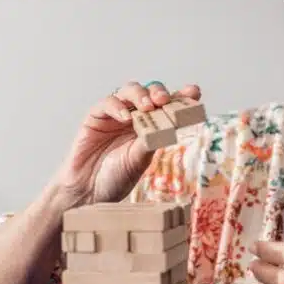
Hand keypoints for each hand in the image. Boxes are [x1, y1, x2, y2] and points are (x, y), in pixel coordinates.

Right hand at [48, 81, 201, 207]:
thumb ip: (150, 142)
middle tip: (165, 100)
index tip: (194, 92)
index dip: (181, 96)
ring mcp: (116, 114)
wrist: (88, 191)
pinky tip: (126, 117)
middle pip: (150, 93)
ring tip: (148, 106)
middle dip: (159, 92)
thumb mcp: (139, 161)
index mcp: (152, 126)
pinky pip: (108, 103)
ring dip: (140, 95)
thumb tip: (169, 127)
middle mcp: (135, 116)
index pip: (169, 106)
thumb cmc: (116, 177)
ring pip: (129, 91)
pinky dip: (117, 107)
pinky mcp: (96, 116)